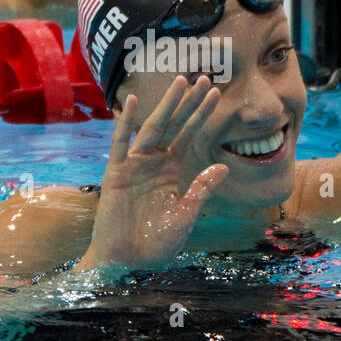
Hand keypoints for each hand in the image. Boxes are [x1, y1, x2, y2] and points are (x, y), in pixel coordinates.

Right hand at [77, 75, 228, 270]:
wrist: (127, 262)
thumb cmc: (155, 242)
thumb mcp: (186, 214)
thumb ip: (201, 189)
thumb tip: (224, 168)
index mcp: (170, 170)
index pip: (188, 135)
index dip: (201, 114)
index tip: (216, 94)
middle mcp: (153, 162)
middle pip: (174, 125)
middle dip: (188, 102)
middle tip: (204, 77)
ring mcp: (134, 165)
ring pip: (152, 128)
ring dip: (166, 104)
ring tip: (180, 81)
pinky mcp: (117, 174)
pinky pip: (120, 144)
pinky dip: (125, 123)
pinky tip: (133, 102)